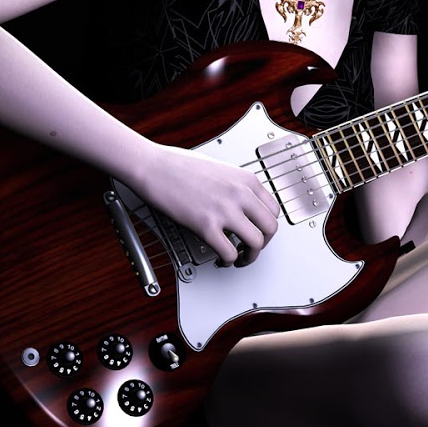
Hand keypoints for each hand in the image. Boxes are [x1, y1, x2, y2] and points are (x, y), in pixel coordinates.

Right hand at [126, 143, 280, 265]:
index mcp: (245, 179)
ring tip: (238, 257)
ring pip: (256, 243)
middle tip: (252, 248)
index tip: (259, 231)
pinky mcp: (206, 225)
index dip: (268, 226)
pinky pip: (229, 252)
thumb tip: (244, 207)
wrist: (153, 166)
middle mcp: (240, 194)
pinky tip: (221, 259)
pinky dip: (228, 261)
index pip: (274, 209)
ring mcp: (224, 210)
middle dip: (263, 243)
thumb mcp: (220, 169)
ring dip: (249, 256)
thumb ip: (236, 188)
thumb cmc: (178, 165)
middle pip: (270, 228)